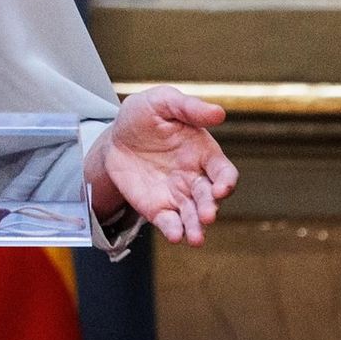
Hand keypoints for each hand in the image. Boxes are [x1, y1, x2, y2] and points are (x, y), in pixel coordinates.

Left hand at [87, 85, 238, 245]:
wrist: (115, 136)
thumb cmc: (144, 115)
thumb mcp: (162, 101)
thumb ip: (189, 107)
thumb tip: (219, 112)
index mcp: (203, 153)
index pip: (223, 171)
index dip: (226, 181)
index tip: (221, 188)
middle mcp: (194, 178)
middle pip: (209, 198)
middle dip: (210, 208)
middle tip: (207, 216)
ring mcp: (177, 195)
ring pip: (192, 216)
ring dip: (196, 228)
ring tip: (195, 238)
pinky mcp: (158, 207)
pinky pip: (169, 222)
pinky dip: (174, 230)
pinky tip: (174, 236)